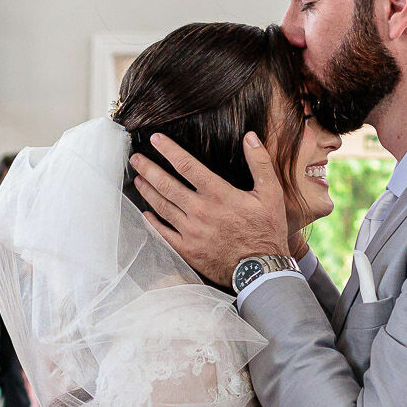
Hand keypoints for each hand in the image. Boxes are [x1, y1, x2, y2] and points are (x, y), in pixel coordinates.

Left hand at [131, 133, 289, 287]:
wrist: (261, 270)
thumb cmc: (267, 230)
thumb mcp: (271, 193)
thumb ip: (260, 162)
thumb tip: (250, 136)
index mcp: (219, 194)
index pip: (187, 165)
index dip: (168, 150)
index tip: (155, 139)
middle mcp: (200, 211)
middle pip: (167, 184)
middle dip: (148, 168)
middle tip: (135, 158)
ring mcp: (191, 231)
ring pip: (162, 206)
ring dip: (147, 191)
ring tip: (138, 179)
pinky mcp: (187, 249)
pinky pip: (163, 233)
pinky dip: (152, 222)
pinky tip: (144, 213)